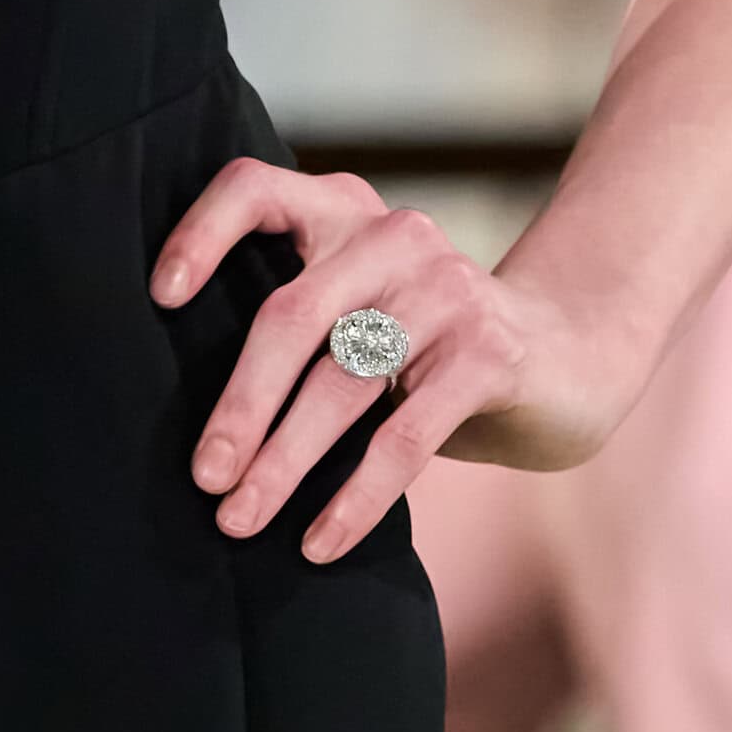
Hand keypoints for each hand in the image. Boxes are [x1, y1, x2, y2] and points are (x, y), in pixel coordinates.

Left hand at [149, 157, 623, 562]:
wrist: (572, 355)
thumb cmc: (430, 347)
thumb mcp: (359, 311)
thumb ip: (295, 326)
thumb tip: (193, 421)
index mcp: (345, 213)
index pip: (255, 189)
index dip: (201, 234)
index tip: (158, 298)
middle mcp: (393, 237)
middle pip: (291, 315)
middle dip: (239, 406)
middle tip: (204, 477)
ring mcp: (447, 290)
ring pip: (343, 384)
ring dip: (284, 462)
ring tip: (240, 520)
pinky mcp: (490, 353)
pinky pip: (405, 435)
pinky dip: (355, 497)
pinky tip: (319, 543)